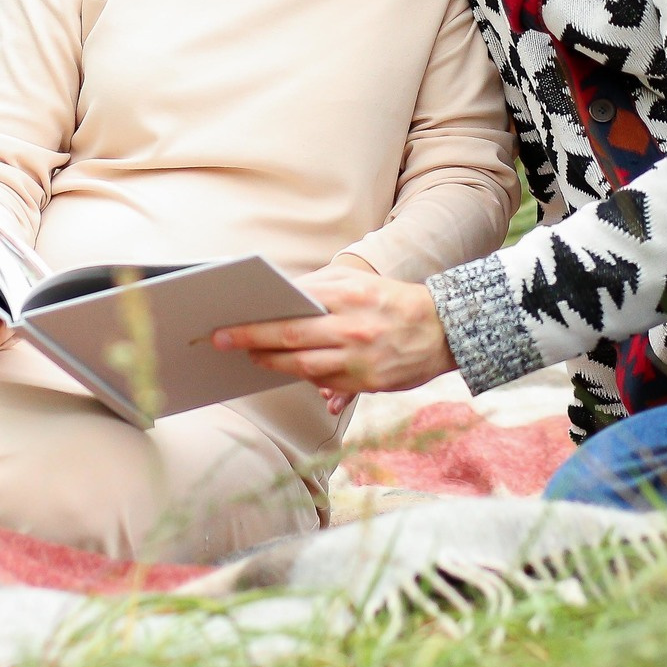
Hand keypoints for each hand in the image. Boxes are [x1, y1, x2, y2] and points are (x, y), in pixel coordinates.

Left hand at [211, 261, 455, 410]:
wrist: (443, 330)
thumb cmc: (392, 301)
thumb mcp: (359, 283)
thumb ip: (322, 287)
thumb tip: (282, 295)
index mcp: (349, 297)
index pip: (293, 306)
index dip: (258, 317)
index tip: (230, 321)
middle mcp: (352, 328)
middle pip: (291, 337)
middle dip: (252, 340)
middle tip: (222, 341)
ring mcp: (360, 358)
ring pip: (303, 366)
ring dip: (272, 363)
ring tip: (252, 357)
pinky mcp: (369, 382)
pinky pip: (327, 384)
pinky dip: (305, 378)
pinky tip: (287, 371)